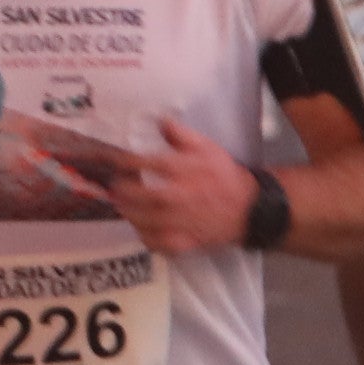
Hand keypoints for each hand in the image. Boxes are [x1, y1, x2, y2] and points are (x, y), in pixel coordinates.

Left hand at [110, 118, 266, 255]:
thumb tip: (160, 120)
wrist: (248, 207)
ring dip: (130, 213)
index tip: (116, 161)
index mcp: (188, 171)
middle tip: (115, 187)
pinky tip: (140, 228)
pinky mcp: (187, 242)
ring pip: (149, 222)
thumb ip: (181, 135)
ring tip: (121, 205)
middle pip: (147, 196)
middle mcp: (184, 197)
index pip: (152, 164)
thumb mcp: (206, 147)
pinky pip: (160, 244)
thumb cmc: (222, 175)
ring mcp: (185, 222)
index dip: (129, 162)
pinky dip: (146, 238)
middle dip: (125, 191)